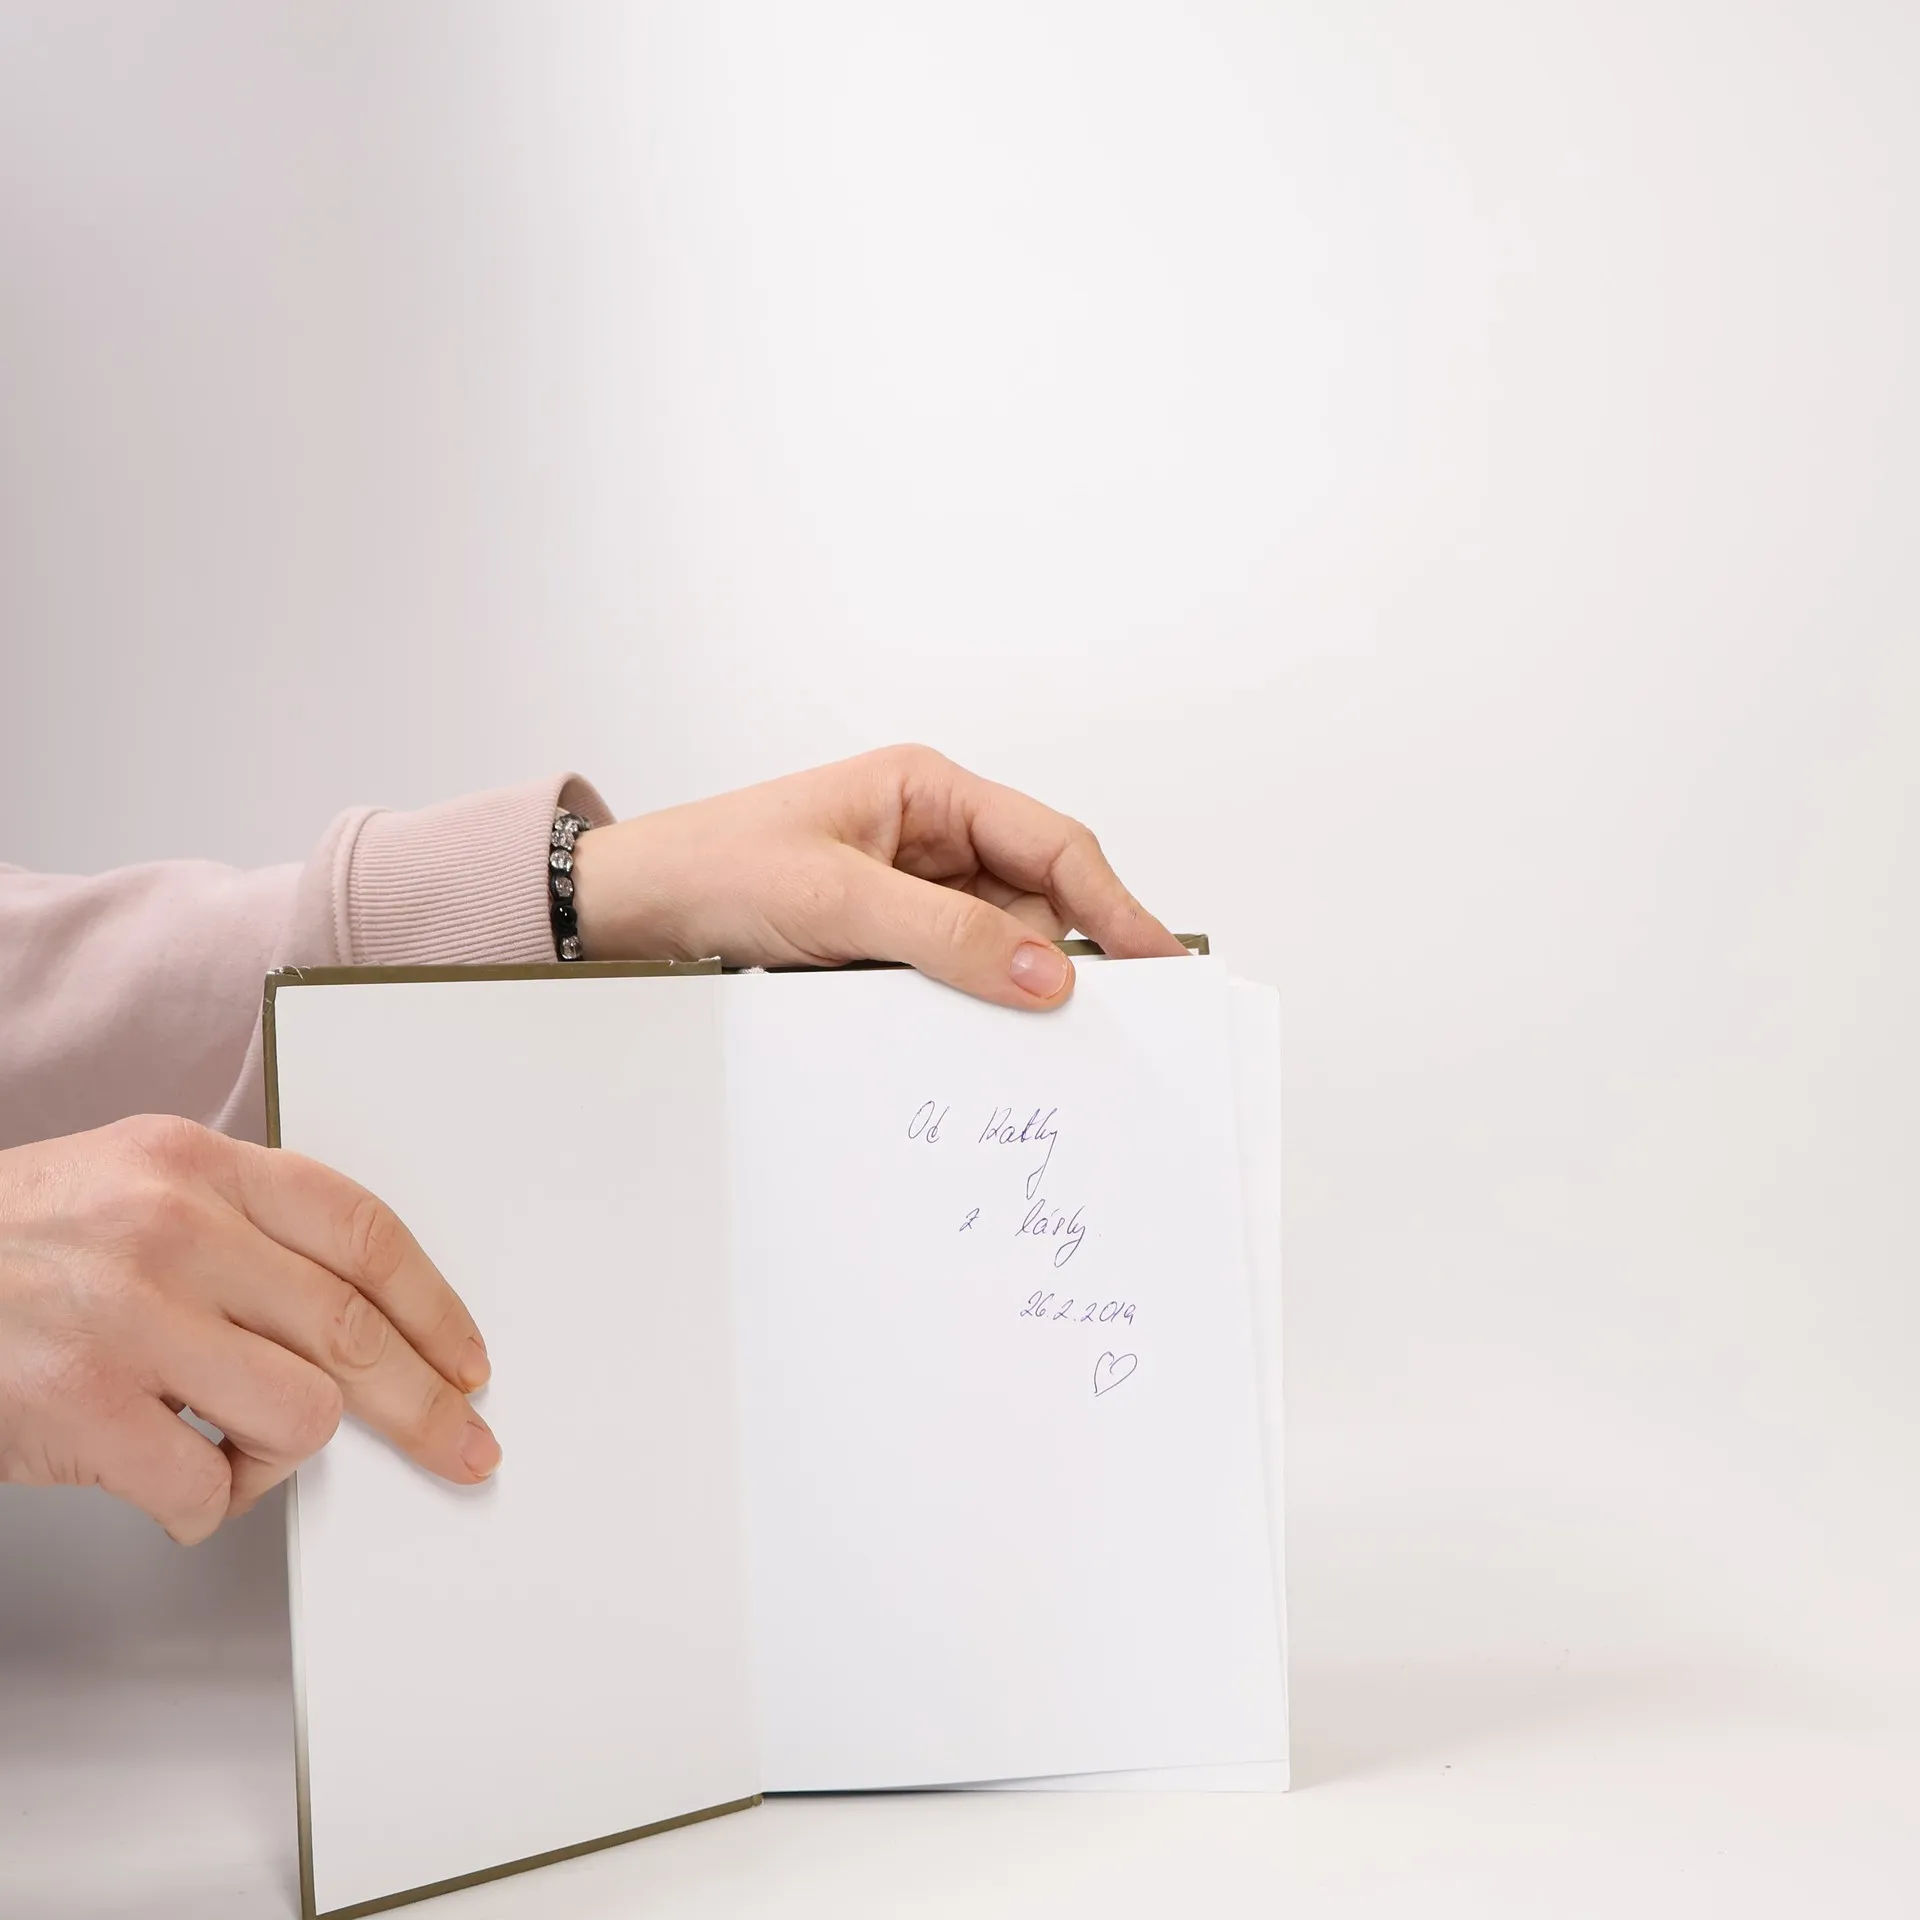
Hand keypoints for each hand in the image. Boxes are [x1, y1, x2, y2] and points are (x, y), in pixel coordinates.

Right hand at [0, 1115, 497, 1544]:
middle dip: (426, 1404)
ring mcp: (127, 1318)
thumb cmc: (10, 1245)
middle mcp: (171, 1229)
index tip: (468, 1358)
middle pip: (354, 1330)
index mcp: (195, 1164)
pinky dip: (208, 1502)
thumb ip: (242, 1228)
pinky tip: (174, 1477)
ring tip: (233, 1444)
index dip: (435, 1305)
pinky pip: (209, 1486)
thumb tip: (357, 1317)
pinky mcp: (82, 1409)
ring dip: (284, 1452)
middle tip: (462, 1446)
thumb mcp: (131, 1186)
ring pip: (299, 1414)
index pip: (362, 1231)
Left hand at [571, 745, 1187, 1006]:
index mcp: (929, 791)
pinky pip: (956, 970)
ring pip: (1000, 943)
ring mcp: (913, 888)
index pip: (1053, 845)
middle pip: (1037, 899)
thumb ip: (946, 936)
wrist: (634, 908)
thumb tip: (1046, 975)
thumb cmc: (716, 869)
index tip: (1160, 964)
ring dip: (997, 984)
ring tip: (973, 1015)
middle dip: (1051, 956)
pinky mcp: (890, 936)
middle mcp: (932, 833)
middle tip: (1083, 1021)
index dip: (1114, 905)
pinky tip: (945, 1024)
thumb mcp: (835, 900)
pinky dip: (962, 1001)